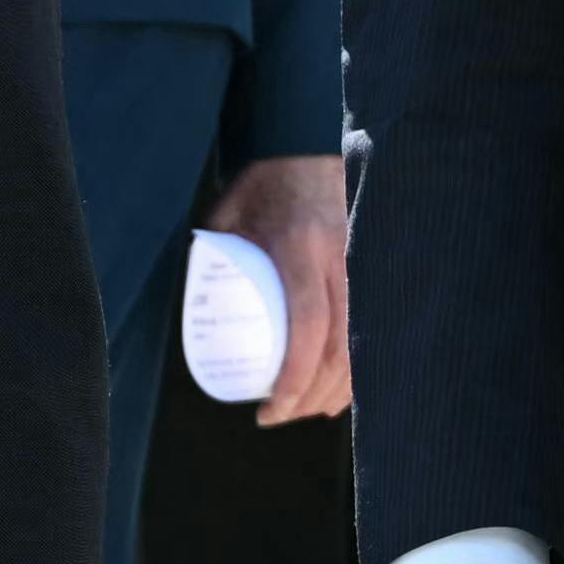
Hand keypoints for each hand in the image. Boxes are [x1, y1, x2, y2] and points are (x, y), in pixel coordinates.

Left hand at [204, 155, 351, 424]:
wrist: (307, 147)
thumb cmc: (259, 185)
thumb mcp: (226, 217)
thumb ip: (213, 260)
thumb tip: (192, 313)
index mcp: (299, 247)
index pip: (307, 328)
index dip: (293, 380)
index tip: (269, 410)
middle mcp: (339, 258)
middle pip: (340, 348)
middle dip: (312, 396)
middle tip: (279, 416)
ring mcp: (362, 262)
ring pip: (363, 344)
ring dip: (337, 390)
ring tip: (303, 409)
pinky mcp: (372, 269)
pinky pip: (371, 329)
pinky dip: (357, 368)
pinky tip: (337, 390)